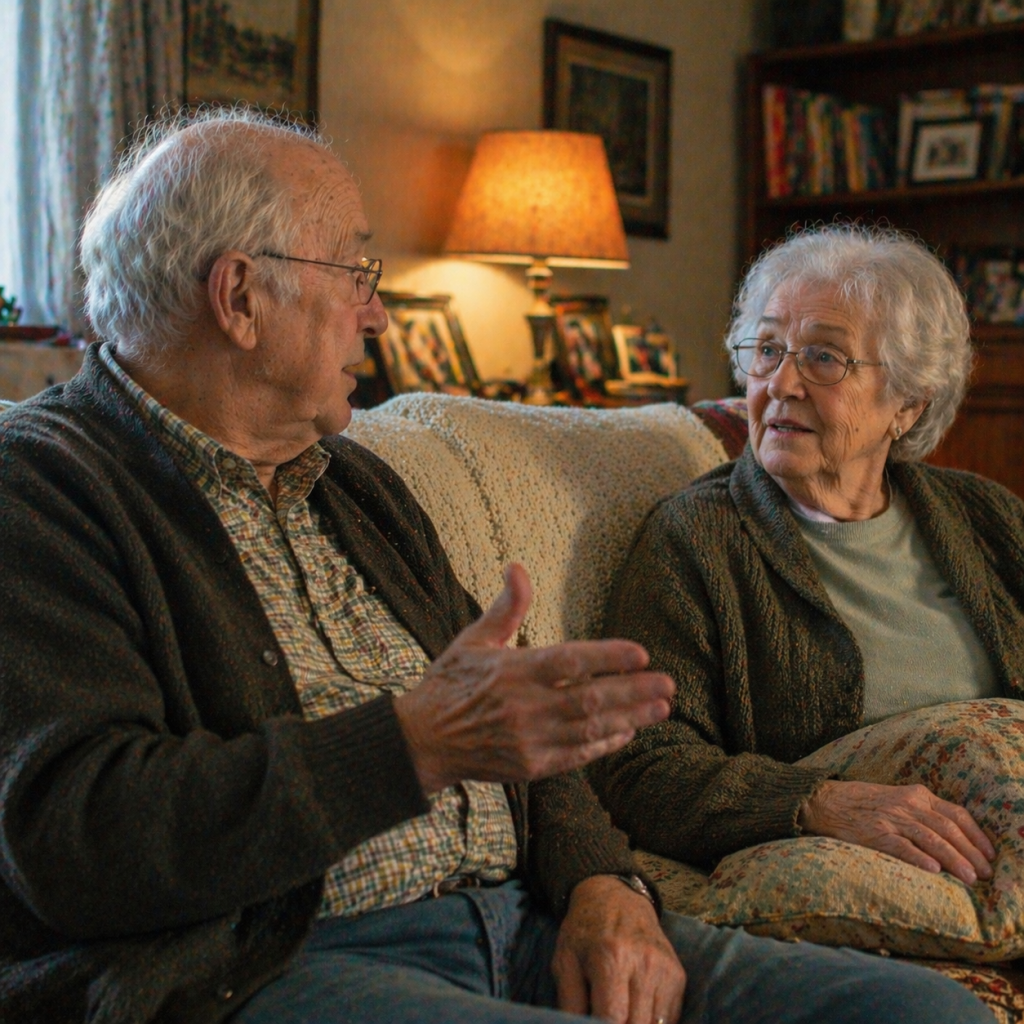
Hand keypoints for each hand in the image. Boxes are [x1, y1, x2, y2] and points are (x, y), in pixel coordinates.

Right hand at [393, 564, 673, 793]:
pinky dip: (604, 744)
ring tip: (661, 708)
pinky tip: (627, 733)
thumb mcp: (474, 639)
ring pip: (589, 728)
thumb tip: (517, 566)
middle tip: (668, 683)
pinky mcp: (531, 767)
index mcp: (512, 670)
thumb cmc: (451, 682)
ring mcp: (529, 740)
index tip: (641, 653)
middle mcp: (524, 706)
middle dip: (633, 691)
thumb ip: (506, 607)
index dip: (607, 657)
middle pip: (589, 699)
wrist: (423, 741)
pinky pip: (577, 756)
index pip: (568, 662)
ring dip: (630, 718)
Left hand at [553, 874, 685, 1023]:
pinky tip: (636, 1012)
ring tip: (621, 1014)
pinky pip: (670, 1017)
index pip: (613, 1017)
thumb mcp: (565, 962)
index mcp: (611, 959)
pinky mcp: (678, 975)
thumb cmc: (585, 932)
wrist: (616, 899)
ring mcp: (665, 970)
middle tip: (607, 1018)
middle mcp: (644, 964)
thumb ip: (570, 1004)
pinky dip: (653, 1023)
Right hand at [799, 779, 995, 884]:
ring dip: (954, 860)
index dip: (977, 836)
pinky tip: (933, 870)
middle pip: (948, 829)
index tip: (990, 855)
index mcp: (916, 794)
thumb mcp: (897, 799)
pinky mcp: (874, 833)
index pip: (957, 814)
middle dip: (971, 853)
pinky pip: (901, 846)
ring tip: (970, 879)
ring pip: (931, 839)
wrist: (824, 801)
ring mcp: (890, 818)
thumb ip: (922, 813)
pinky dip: (919, 857)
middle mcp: (907, 804)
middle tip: (985, 875)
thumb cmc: (863, 804)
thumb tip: (953, 841)